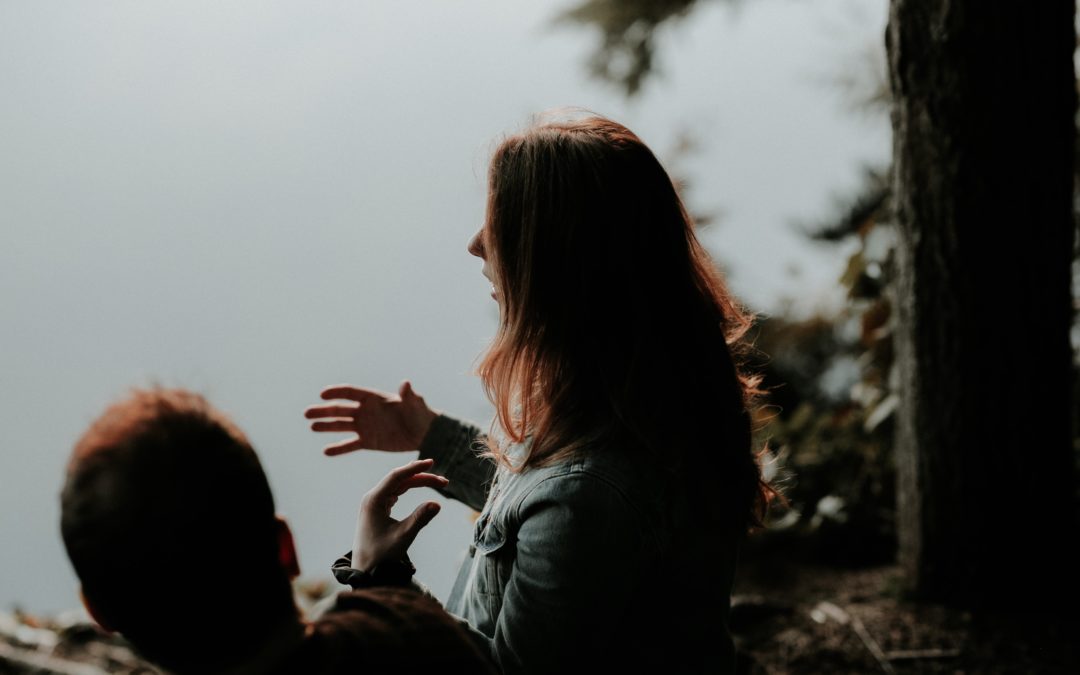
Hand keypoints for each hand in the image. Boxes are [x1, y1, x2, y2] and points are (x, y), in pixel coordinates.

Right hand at [304, 381, 437, 455]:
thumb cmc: (420, 413)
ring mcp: (365, 426)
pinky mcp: (368, 442)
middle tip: (307, 413)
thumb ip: (408, 395)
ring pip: (341, 426)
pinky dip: (339, 448)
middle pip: (340, 409)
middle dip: (324, 411)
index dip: (336, 393)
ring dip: (326, 426)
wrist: (423, 433)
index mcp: (373, 398)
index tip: (323, 395)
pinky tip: (326, 451)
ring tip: (312, 427)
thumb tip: (406, 384)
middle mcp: (365, 411)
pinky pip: (350, 445)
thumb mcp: (414, 403)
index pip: (351, 392)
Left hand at [353, 458, 447, 571]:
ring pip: (398, 485)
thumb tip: (437, 504)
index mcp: (373, 500)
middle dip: (422, 478)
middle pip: (399, 479)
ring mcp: (374, 503)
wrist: (365, 570)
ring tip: (438, 483)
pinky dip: (409, 489)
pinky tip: (419, 485)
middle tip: (444, 482)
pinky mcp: (378, 509)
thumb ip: (420, 519)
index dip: (415, 468)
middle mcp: (372, 498)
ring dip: (417, 482)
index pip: (396, 476)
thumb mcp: (403, 537)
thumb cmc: (381, 555)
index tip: (431, 462)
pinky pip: (395, 492)